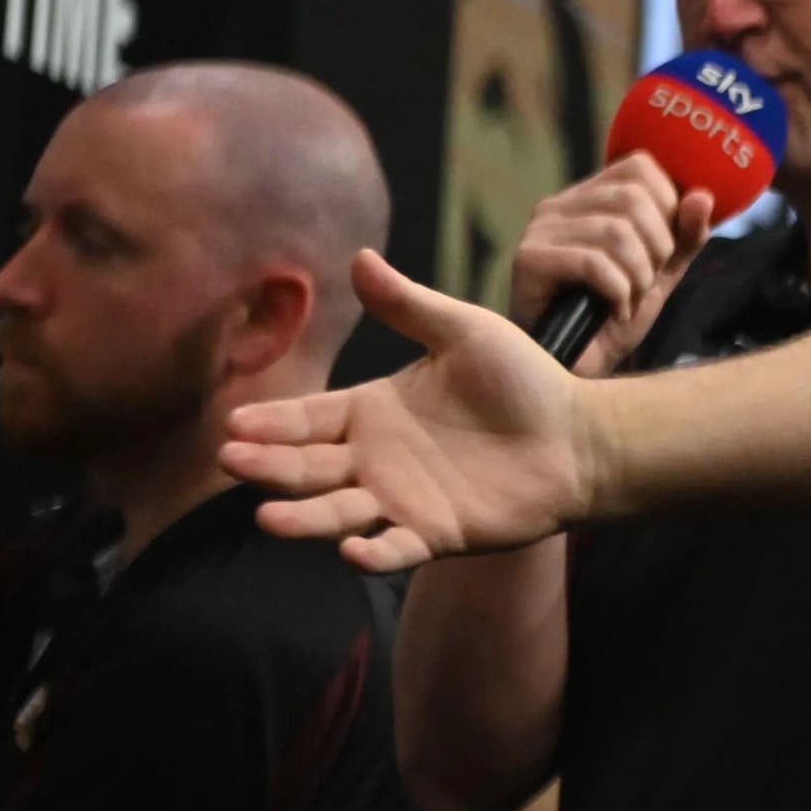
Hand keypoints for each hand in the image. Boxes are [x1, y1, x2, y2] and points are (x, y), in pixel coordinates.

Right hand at [219, 251, 593, 570]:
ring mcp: (401, 500)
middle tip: (232, 461)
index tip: (233, 422)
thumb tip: (359, 256)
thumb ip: (409, 305)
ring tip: (268, 518)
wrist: (579, 435)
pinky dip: (374, 553)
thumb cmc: (523, 380)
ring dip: (304, 518)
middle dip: (268, 466)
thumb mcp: (464, 332)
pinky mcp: (436, 533)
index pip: (307, 418)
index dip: (271, 422)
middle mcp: (374, 460)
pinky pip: (397, 548)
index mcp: (373, 411)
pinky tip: (353, 551)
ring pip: (338, 512)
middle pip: (307, 467)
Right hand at [508, 156, 716, 376]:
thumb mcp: (662, 272)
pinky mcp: (528, 260)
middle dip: (657, 246)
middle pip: (633, 197)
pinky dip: (618, 292)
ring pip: (616, 231)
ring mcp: (539, 230)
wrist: (578, 369)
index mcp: (590, 197)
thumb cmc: (614, 316)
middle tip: (647, 282)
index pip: (640, 166)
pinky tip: (614, 311)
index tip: (665, 248)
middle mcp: (559, 205)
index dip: (668, 204)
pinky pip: (593, 262)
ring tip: (630, 299)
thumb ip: (686, 235)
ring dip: (638, 275)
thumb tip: (702, 196)